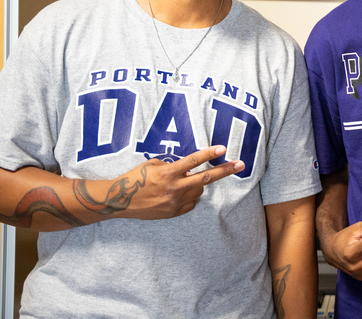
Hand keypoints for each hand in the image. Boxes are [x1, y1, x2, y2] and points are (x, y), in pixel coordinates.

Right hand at [104, 145, 243, 219]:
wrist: (120, 201)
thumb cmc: (135, 178)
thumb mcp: (152, 165)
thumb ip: (172, 165)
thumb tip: (189, 167)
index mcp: (168, 173)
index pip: (193, 161)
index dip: (209, 154)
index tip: (223, 149)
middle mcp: (174, 188)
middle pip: (206, 178)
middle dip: (225, 171)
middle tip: (240, 165)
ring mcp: (175, 202)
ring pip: (198, 190)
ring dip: (196, 183)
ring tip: (181, 182)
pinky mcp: (174, 213)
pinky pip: (191, 202)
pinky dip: (188, 196)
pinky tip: (176, 193)